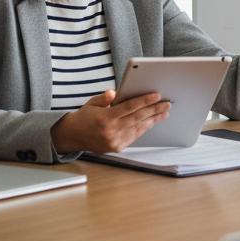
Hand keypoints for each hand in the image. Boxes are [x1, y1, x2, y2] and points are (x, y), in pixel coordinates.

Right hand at [50, 89, 170, 153]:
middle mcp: (110, 131)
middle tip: (166, 103)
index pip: (129, 107)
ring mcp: (114, 141)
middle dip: (154, 109)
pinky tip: (153, 121)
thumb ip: (104, 98)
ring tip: (164, 112)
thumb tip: (114, 93)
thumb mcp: (92, 103)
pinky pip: (135, 136)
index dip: (144, 101)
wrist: (73, 136)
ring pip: (139, 128)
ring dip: (154, 119)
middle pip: (138, 118)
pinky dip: (145, 128)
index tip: (156, 95)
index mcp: (104, 118)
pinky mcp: (117, 147)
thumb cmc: (84, 117)